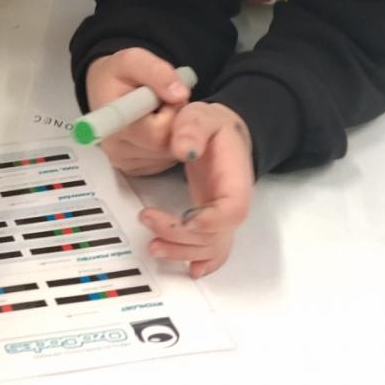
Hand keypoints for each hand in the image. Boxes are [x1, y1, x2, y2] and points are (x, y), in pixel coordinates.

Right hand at [83, 48, 194, 174]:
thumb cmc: (118, 74)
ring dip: (173, 132)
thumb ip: (157, 72)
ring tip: (160, 112)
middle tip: (166, 101)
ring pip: (169, 154)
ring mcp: (125, 162)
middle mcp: (116, 149)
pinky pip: (164, 160)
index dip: (171, 115)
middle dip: (175, 121)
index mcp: (115, 123)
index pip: (157, 134)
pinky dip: (168, 143)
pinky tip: (157, 127)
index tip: (167, 99)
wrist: (104, 89)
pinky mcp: (134, 169)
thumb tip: (180, 95)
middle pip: (166, 146)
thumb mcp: (134, 59)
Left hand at [139, 102, 253, 276]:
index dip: (211, 221)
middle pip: (217, 233)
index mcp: (236, 177)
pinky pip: (213, 249)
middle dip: (182, 235)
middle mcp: (233, 202)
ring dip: (182, 251)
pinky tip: (190, 269)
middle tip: (148, 218)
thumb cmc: (214, 126)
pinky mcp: (211, 221)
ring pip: (211, 246)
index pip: (233, 209)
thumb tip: (185, 149)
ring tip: (152, 244)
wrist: (223, 134)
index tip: (185, 219)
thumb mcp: (202, 115)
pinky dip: (203, 262)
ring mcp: (223, 215)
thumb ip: (193, 127)